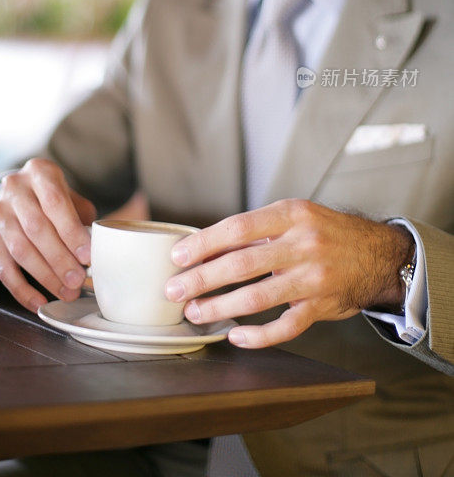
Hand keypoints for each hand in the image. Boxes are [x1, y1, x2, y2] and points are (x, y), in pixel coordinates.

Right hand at [0, 158, 94, 311]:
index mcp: (39, 173)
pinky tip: (40, 302)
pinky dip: (22, 290)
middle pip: (36, 228)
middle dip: (59, 258)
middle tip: (78, 280)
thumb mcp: (70, 195)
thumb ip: (83, 217)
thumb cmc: (53, 197)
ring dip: (45, 275)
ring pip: (20, 249)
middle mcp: (14, 190)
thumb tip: (96, 249)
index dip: (71, 231)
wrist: (17, 192)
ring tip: (66, 293)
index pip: (55, 203)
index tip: (87, 256)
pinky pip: (4, 269)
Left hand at [165, 200, 413, 348]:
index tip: (178, 256)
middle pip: (241, 265)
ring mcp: (313, 278)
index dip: (203, 243)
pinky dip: (257, 335)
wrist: (378, 254)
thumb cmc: (325, 232)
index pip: (238, 228)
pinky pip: (284, 327)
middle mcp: (303, 244)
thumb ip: (257, 231)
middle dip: (201, 279)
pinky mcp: (322, 307)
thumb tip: (205, 245)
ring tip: (194, 313)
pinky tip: (235, 336)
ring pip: (257, 298)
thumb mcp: (295, 217)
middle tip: (173, 290)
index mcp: (291, 214)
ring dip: (219, 308)